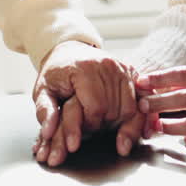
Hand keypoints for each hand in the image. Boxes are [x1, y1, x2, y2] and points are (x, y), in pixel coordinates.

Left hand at [31, 40, 142, 165]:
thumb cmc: (56, 74)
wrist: (70, 52)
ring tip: (102, 125)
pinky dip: (136, 118)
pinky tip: (131, 129)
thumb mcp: (43, 90)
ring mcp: (122, 68)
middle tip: (88, 129)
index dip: (88, 126)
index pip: (95, 109)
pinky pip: (141, 102)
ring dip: (118, 124)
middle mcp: (108, 66)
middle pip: (113, 111)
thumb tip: (47, 132)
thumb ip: (44, 110)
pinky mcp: (132, 72)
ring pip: (130, 110)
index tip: (78, 132)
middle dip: (101, 126)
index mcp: (84, 68)